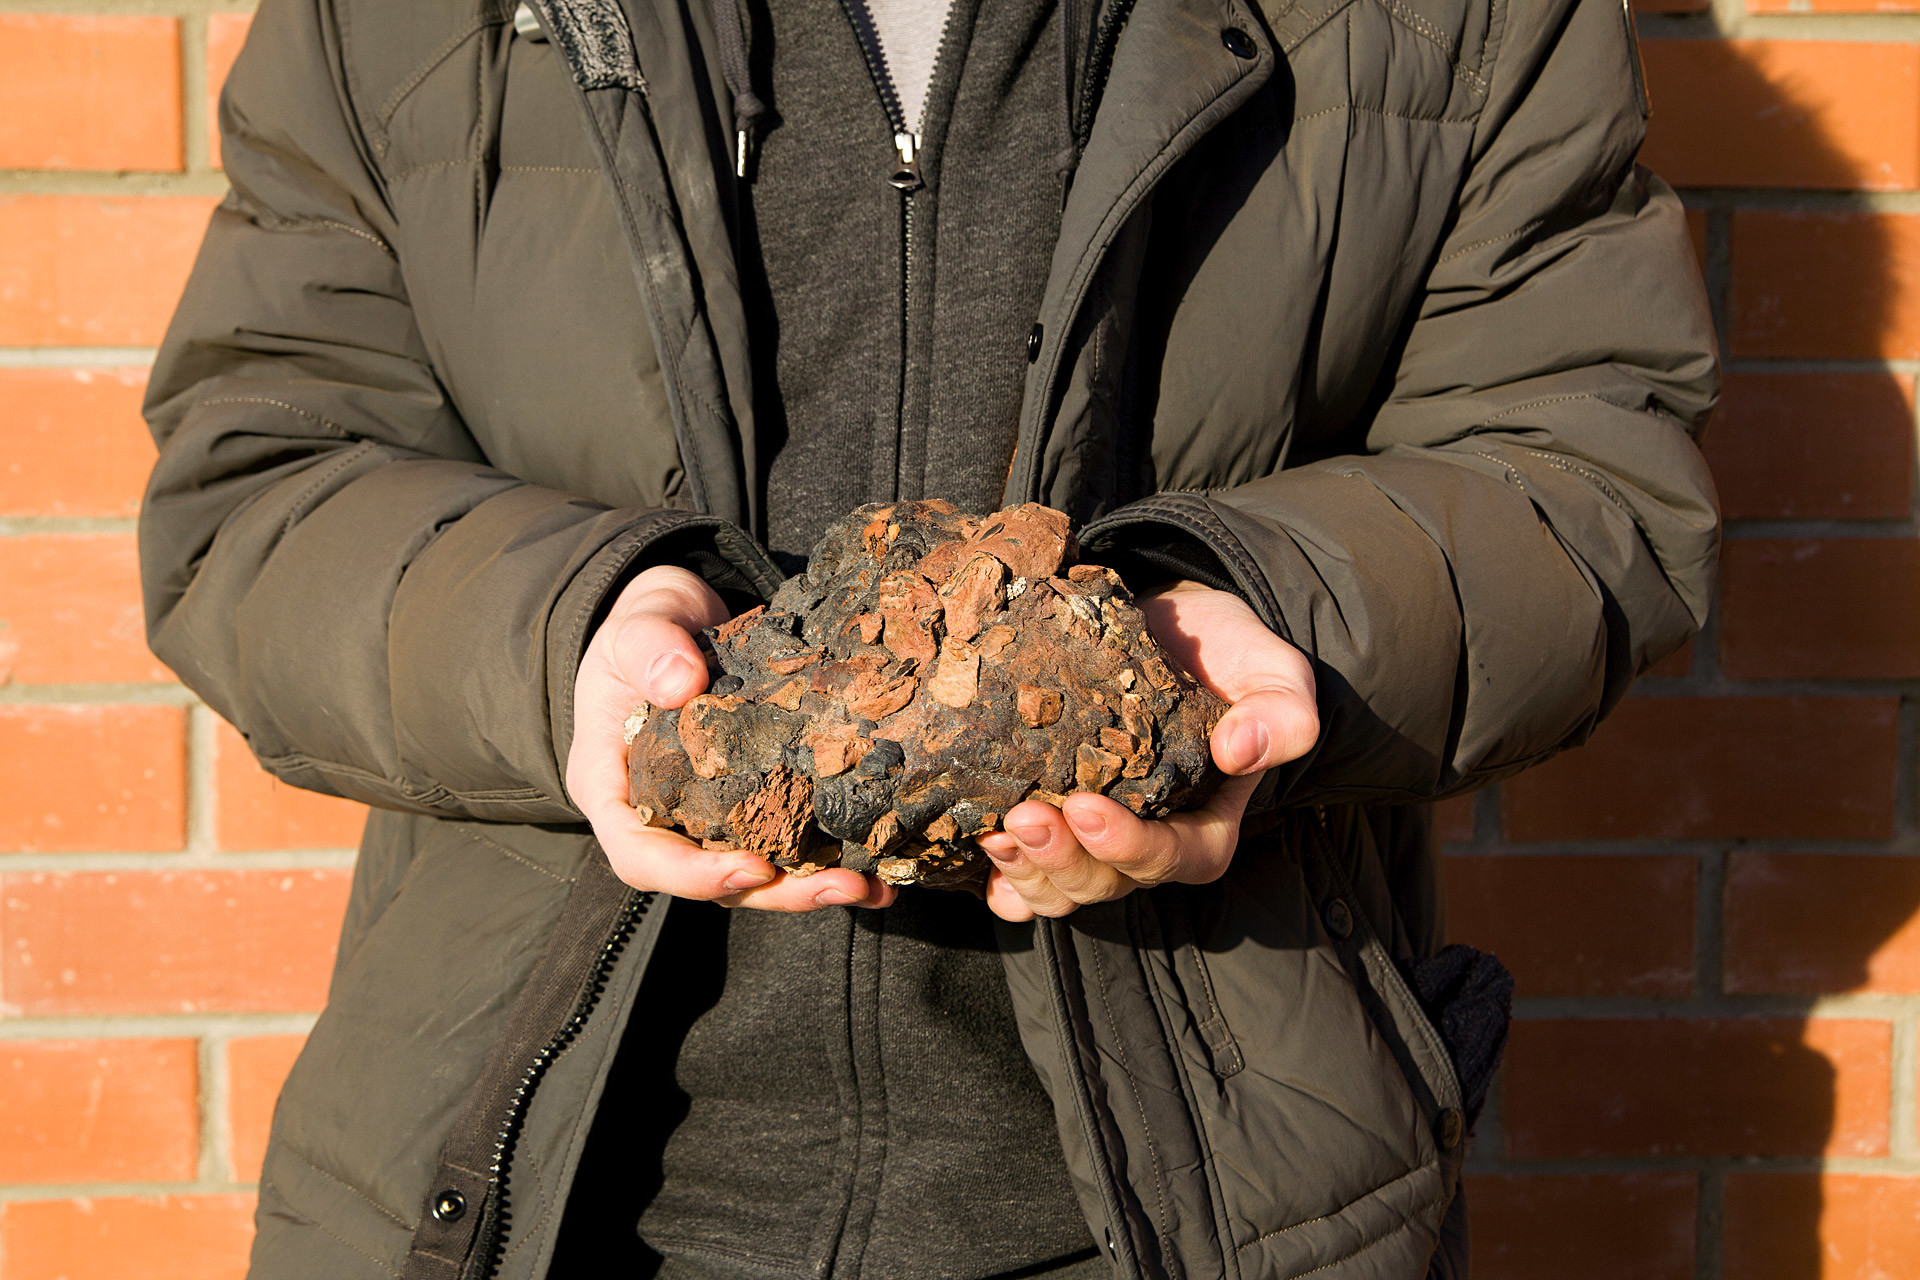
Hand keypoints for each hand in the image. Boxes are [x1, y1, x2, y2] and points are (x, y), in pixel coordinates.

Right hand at [567, 565, 894, 910]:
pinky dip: (828, 854)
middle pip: (711, 879)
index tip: (753, 867)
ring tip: (872, 887)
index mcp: (615, 790)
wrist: (677, 620)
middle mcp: (661, 817)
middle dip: (779, 892)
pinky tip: (879, 863)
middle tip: (843, 886)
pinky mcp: (751, 801)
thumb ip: (647, 649)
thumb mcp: (634, 628)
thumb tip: (680, 682)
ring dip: (812, 884)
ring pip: (754, 872)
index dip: (693, 875)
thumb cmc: (643, 628)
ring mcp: (708, 815)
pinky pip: (784, 839)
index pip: (640, 856)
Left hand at [976, 580, 1316, 920]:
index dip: (1127, 845)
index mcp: (1205, 825)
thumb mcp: (1273, 673)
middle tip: (1023, 816)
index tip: (1085, 806)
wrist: (1167, 630)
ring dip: (1024, 869)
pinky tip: (974, 857)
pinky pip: (1024, 877)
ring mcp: (1095, 841)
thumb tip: (1242, 750)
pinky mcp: (1053, 822)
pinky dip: (1000, 881)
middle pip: (1105, 882)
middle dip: (1061, 859)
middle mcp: (1147, 845)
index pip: (1173, 858)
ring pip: (1059, 887)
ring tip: (992, 827)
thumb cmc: (1226, 655)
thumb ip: (1282, 714)